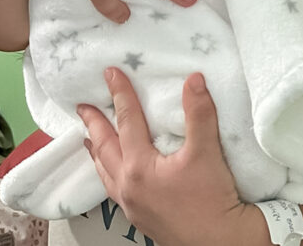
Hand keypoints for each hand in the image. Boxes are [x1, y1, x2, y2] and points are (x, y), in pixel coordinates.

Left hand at [78, 68, 260, 245]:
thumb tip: (193, 79)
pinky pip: (114, 187)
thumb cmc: (211, 199)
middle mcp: (128, 186)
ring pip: (105, 171)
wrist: (218, 241)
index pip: (126, 121)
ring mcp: (132, 204)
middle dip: (94, 124)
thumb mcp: (207, 152)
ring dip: (97, 150)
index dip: (120, 94)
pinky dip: (108, 171)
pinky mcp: (141, 215)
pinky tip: (116, 171)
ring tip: (90, 138)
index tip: (110, 73)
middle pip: (105, 148)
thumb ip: (199, 113)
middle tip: (84, 106)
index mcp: (139, 167)